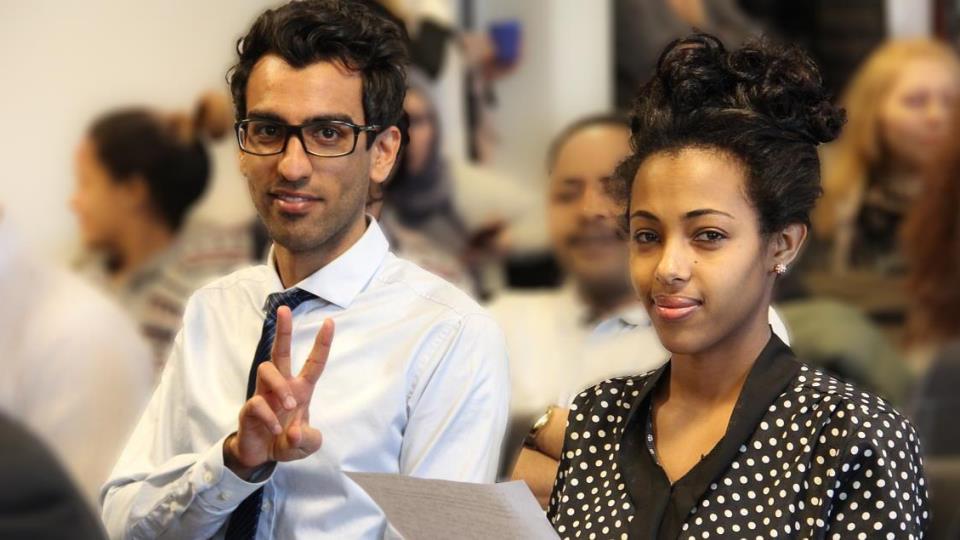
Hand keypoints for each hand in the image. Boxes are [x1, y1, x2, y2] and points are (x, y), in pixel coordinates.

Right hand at [224, 307, 333, 478]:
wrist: (262, 457)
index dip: (322, 343)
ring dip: (280, 387)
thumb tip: (295, 431)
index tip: (330, 322)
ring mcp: (264, 395)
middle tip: (285, 310)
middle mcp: (282, 386)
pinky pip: (257, 403)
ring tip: (288, 407)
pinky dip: (268, 418)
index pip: (314, 362)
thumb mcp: (307, 444)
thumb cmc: (287, 441)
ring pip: (267, 370)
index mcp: (301, 389)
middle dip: (283, 330)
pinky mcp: (249, 408)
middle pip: (280, 352)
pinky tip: (274, 430)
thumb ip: (309, 439)